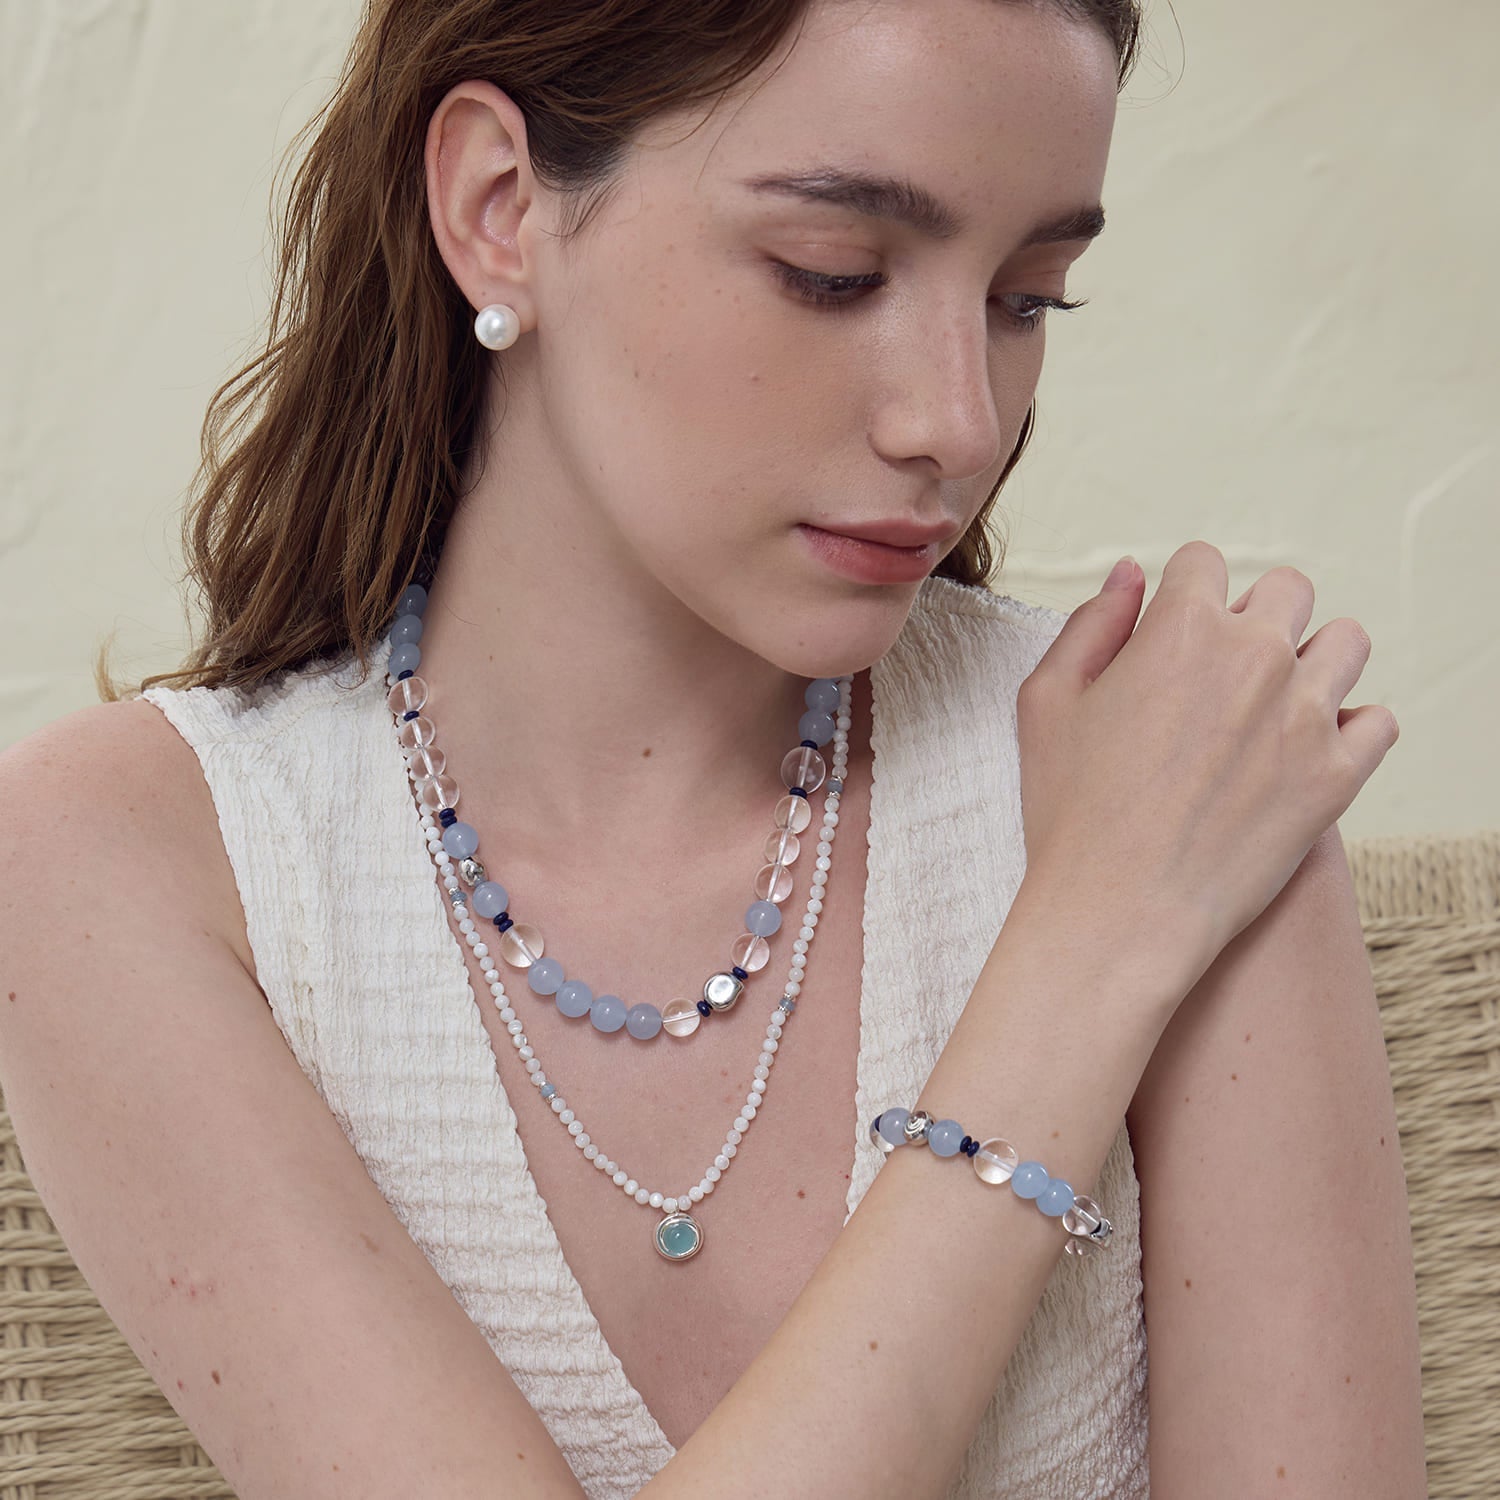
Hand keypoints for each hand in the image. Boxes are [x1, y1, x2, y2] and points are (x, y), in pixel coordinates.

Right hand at [1015, 541, 1398, 1001]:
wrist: (1118, 912)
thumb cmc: (1070, 811)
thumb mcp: (1047, 702)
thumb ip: (1091, 625)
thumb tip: (1133, 575)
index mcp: (1181, 627)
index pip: (1203, 562)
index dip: (1182, 595)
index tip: (1173, 634)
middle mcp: (1255, 656)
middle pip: (1287, 590)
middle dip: (1256, 617)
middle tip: (1224, 670)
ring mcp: (1306, 715)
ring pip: (1346, 642)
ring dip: (1315, 658)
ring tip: (1278, 700)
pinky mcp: (1338, 775)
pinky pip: (1377, 722)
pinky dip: (1351, 728)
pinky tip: (1308, 749)